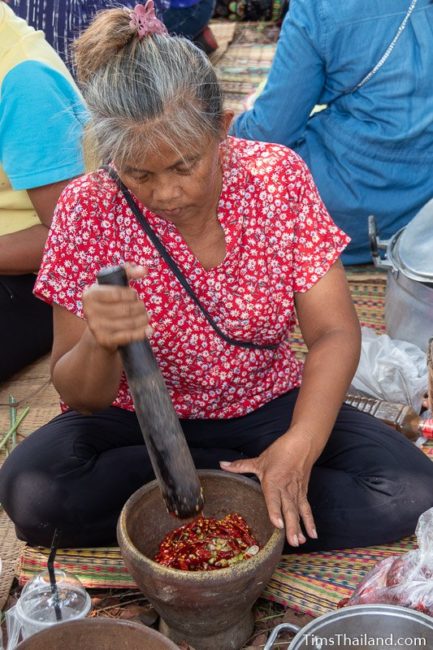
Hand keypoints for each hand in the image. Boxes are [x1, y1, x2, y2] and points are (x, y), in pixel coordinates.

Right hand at [83, 263, 151, 351]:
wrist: (100, 329)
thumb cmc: (110, 302)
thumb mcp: (114, 284)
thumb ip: (128, 272)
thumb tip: (144, 270)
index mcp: (90, 294)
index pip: (118, 293)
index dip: (131, 294)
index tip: (134, 295)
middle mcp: (89, 311)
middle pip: (126, 308)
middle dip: (140, 307)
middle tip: (142, 307)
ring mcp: (96, 327)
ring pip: (129, 322)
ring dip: (143, 319)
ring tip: (146, 316)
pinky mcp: (105, 340)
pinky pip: (127, 336)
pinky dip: (141, 333)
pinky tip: (149, 330)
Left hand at [220, 430, 317, 546]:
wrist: (302, 445)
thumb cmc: (280, 452)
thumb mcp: (259, 460)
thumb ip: (240, 466)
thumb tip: (222, 464)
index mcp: (273, 481)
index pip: (273, 498)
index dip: (275, 512)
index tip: (278, 525)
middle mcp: (285, 489)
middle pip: (288, 509)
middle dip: (291, 526)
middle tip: (292, 542)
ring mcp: (296, 492)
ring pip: (298, 512)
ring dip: (299, 527)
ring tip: (299, 542)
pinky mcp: (303, 493)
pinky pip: (307, 509)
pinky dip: (310, 522)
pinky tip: (312, 534)